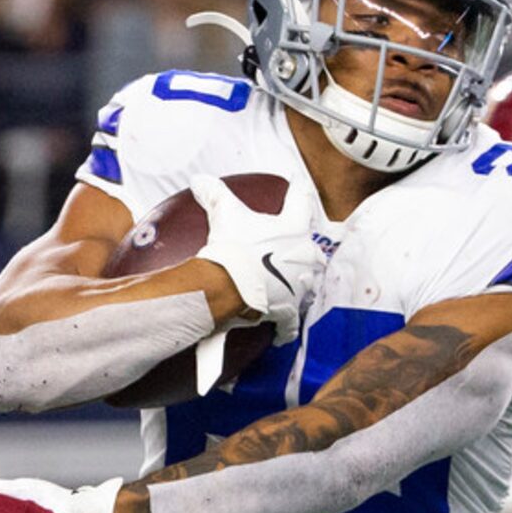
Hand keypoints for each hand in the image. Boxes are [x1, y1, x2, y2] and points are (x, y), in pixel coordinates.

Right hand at [190, 174, 325, 344]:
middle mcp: (305, 254)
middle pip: (312, 248)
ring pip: (307, 283)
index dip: (298, 192)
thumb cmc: (235, 248)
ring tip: (290, 287)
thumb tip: (199, 181)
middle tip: (293, 250)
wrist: (232, 284)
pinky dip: (285, 327)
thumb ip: (214, 193)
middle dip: (304, 249)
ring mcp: (301, 284)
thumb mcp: (225, 213)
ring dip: (299, 284)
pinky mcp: (290, 310)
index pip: (301, 200)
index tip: (298, 187)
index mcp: (294, 226)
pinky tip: (281, 331)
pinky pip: (291, 321)